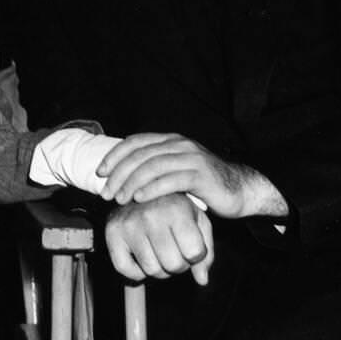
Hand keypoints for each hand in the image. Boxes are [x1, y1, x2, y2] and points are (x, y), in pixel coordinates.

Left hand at [97, 132, 287, 219]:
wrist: (240, 190)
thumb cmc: (203, 184)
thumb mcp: (175, 171)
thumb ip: (153, 169)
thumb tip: (120, 178)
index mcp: (170, 140)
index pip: (135, 142)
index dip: (115, 155)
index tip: (99, 172)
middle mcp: (179, 144)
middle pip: (140, 155)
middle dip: (119, 173)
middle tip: (105, 192)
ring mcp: (191, 158)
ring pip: (153, 166)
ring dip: (131, 182)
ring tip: (119, 198)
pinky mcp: (201, 175)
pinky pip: (171, 180)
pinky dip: (152, 188)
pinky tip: (139, 198)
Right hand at [105, 195, 213, 285]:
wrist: (139, 186)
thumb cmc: (173, 207)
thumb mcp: (197, 219)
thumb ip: (206, 249)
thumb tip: (202, 281)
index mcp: (177, 210)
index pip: (194, 254)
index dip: (196, 256)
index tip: (190, 246)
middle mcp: (151, 216)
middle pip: (173, 265)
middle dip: (178, 265)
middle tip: (174, 252)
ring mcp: (129, 224)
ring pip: (151, 270)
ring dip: (158, 269)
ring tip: (158, 253)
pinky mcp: (112, 232)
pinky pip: (125, 269)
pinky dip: (135, 272)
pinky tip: (141, 258)